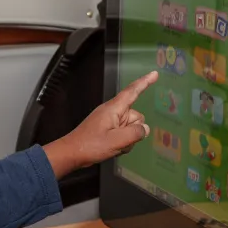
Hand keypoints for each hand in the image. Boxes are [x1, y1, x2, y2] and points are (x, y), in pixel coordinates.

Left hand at [44, 71, 158, 177]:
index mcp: (114, 108)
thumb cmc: (91, 145)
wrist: (72, 153)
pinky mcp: (108, 129)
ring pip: (131, 127)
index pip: (132, 92)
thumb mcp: (117, 141)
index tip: (154, 74)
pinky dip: (122, 142)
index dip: (145, 83)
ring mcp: (110, 120)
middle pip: (136, 116)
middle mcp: (113, 111)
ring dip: (128, 139)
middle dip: (134, 131)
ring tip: (114, 146)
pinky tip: (113, 148)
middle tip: (120, 141)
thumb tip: (145, 129)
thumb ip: (135, 133)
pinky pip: (123, 133)